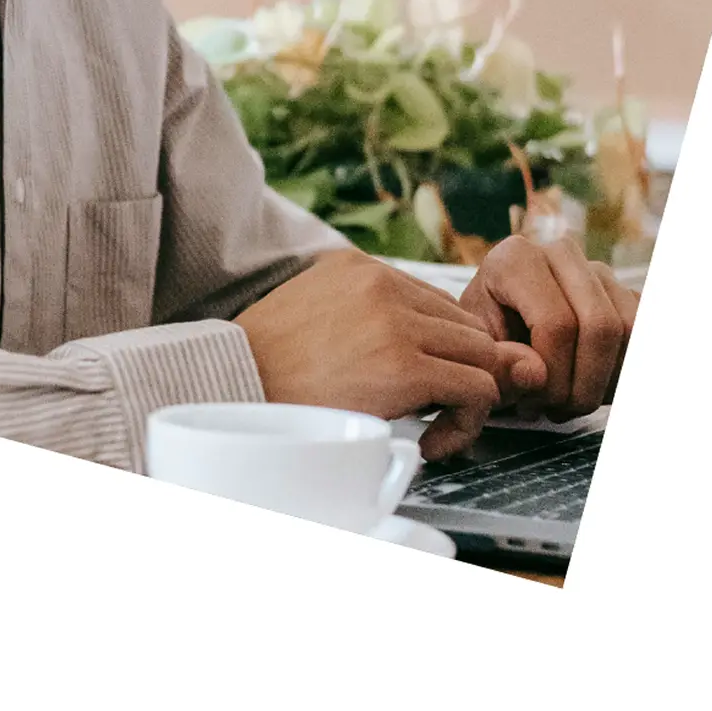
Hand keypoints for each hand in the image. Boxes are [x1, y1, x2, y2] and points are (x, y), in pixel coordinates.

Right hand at [235, 249, 545, 461]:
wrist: (228, 390)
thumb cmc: (263, 369)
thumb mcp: (314, 321)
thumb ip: (365, 325)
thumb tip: (416, 353)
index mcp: (360, 269)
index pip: (438, 305)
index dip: (443, 351)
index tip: (426, 388)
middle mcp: (383, 284)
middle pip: (467, 327)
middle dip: (464, 372)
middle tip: (437, 412)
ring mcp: (396, 322)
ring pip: (483, 355)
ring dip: (470, 397)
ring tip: (435, 428)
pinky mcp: (405, 366)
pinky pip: (476, 388)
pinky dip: (468, 421)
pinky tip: (433, 441)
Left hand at [459, 237, 638, 420]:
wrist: (497, 329)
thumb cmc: (486, 342)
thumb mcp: (478, 355)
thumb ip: (501, 368)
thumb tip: (536, 375)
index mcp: (516, 259)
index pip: (557, 324)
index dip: (553, 377)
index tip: (533, 403)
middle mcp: (560, 253)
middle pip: (600, 325)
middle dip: (584, 385)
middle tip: (556, 410)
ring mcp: (596, 270)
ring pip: (629, 329)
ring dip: (606, 382)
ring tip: (570, 402)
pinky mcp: (622, 290)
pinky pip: (642, 331)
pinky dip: (622, 372)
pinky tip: (590, 388)